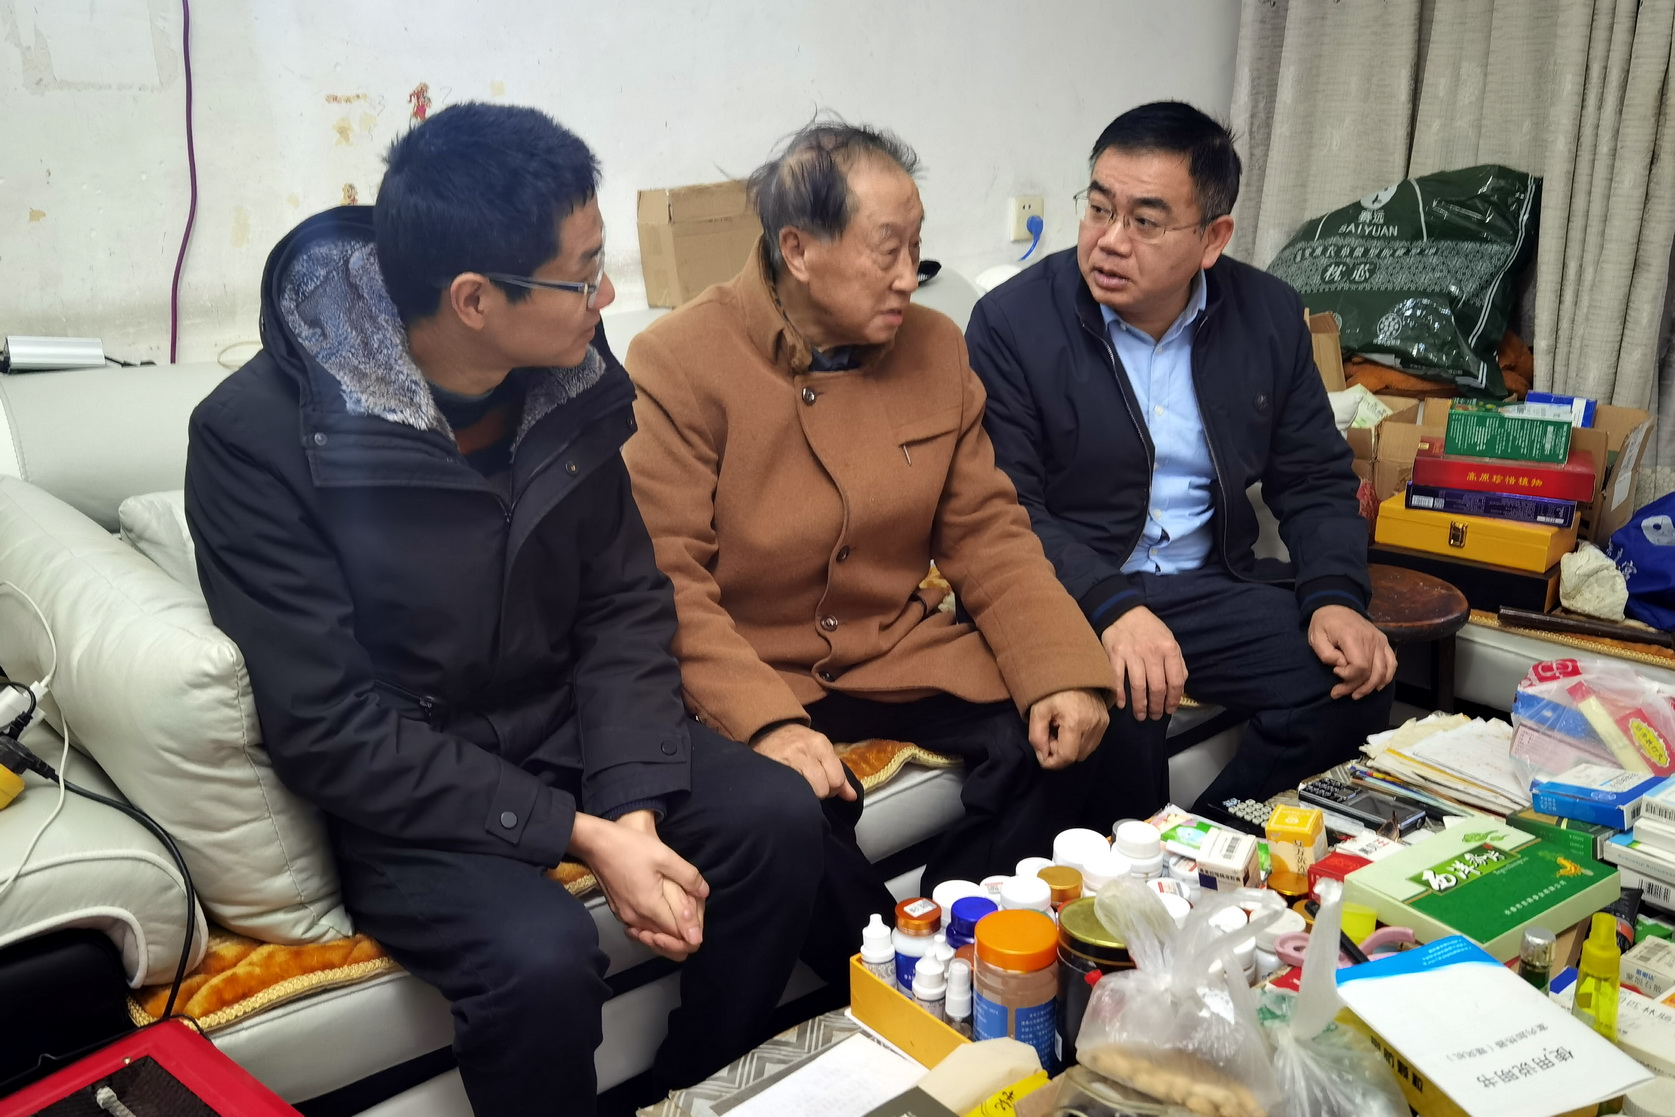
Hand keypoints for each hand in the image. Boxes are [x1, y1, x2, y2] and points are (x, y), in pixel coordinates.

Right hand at [569, 811, 707, 960]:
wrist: (596, 842)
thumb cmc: (631, 846)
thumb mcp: (665, 856)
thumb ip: (688, 877)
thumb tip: (705, 893)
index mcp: (649, 907)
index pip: (677, 938)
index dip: (692, 934)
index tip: (699, 924)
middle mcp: (635, 919)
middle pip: (664, 943)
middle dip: (681, 937)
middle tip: (690, 920)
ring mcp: (624, 917)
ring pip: (652, 937)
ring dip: (667, 933)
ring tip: (679, 918)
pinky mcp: (618, 912)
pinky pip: (640, 928)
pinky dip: (653, 928)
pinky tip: (660, 916)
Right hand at [751, 723, 856, 800]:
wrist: (769, 730)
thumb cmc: (799, 743)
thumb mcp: (822, 751)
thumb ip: (838, 774)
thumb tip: (851, 797)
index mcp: (821, 744)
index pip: (837, 779)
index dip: (833, 789)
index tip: (825, 785)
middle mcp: (806, 750)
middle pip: (823, 788)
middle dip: (820, 792)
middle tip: (812, 787)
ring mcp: (788, 758)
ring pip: (808, 792)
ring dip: (806, 794)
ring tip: (800, 787)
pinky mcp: (773, 768)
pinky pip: (791, 790)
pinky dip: (793, 792)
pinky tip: (790, 787)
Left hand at [1026, 688, 1109, 768]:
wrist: (1073, 669)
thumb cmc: (1052, 689)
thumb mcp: (1038, 711)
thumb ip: (1037, 736)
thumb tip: (1043, 756)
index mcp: (1076, 723)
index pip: (1067, 757)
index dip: (1052, 762)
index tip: (1042, 755)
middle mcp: (1094, 726)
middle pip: (1076, 756)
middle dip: (1060, 753)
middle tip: (1050, 735)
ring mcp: (1103, 724)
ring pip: (1085, 752)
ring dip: (1070, 748)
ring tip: (1059, 730)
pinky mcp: (1106, 721)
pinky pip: (1092, 743)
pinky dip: (1079, 742)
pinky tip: (1070, 728)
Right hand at [1100, 607, 1186, 720]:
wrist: (1123, 611)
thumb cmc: (1149, 628)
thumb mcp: (1169, 640)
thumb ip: (1177, 662)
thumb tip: (1179, 685)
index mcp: (1169, 649)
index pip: (1175, 681)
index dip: (1173, 700)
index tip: (1170, 709)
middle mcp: (1152, 652)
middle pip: (1157, 688)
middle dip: (1157, 707)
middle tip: (1154, 716)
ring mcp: (1133, 654)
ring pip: (1138, 687)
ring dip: (1140, 705)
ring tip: (1141, 715)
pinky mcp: (1115, 654)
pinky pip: (1118, 679)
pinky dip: (1120, 694)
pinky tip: (1122, 704)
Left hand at [1307, 604, 1396, 700]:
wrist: (1336, 606)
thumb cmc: (1324, 624)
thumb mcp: (1316, 638)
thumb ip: (1327, 654)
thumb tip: (1342, 665)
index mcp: (1353, 637)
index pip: (1360, 666)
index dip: (1348, 676)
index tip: (1335, 672)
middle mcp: (1371, 639)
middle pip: (1371, 672)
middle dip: (1355, 687)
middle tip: (1339, 692)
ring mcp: (1380, 640)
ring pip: (1383, 671)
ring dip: (1370, 686)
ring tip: (1356, 694)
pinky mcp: (1384, 642)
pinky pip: (1392, 663)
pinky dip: (1387, 677)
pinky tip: (1377, 686)